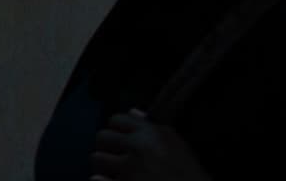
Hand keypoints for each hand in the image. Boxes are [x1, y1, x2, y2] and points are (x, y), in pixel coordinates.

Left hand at [90, 110, 211, 180]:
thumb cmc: (189, 173)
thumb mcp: (175, 143)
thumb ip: (152, 127)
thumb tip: (132, 112)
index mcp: (149, 134)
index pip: (116, 120)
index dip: (116, 131)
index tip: (120, 142)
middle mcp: (137, 148)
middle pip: (102, 137)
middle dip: (106, 147)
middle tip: (114, 158)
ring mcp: (130, 171)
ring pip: (97, 159)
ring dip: (103, 166)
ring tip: (113, 172)